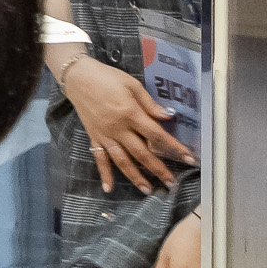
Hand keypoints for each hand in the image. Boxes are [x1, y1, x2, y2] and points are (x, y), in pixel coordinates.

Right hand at [64, 58, 192, 194]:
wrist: (78, 77)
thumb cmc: (107, 77)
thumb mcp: (132, 85)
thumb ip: (149, 103)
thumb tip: (168, 116)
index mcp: (130, 113)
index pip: (156, 135)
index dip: (174, 148)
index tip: (189, 158)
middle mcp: (118, 128)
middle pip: (141, 153)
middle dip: (158, 169)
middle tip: (171, 183)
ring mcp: (105, 135)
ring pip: (122, 160)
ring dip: (135, 177)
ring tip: (148, 190)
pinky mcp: (94, 136)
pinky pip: (99, 158)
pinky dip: (104, 174)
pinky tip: (109, 188)